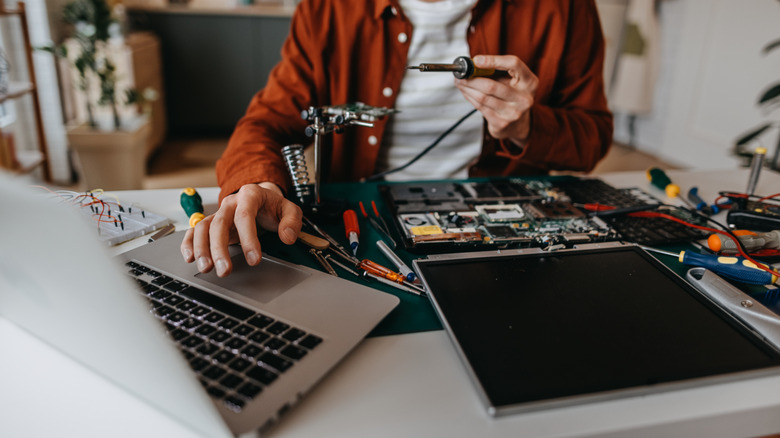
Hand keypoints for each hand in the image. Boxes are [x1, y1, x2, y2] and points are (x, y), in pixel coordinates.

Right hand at [180, 182, 301, 276]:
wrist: (263, 199)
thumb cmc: (274, 206)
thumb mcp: (290, 210)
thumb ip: (292, 222)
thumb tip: (287, 237)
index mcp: (250, 195)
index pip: (245, 215)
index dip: (248, 238)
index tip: (254, 259)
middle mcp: (231, 203)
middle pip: (219, 223)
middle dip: (220, 249)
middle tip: (225, 270)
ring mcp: (219, 213)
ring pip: (203, 227)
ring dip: (202, 248)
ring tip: (206, 268)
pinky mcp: (212, 223)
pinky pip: (194, 230)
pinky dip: (189, 243)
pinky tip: (190, 258)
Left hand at [455, 54, 538, 144]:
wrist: (518, 124)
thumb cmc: (512, 96)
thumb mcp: (512, 81)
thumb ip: (497, 71)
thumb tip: (472, 64)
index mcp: (530, 82)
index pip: (514, 64)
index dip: (493, 60)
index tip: (476, 60)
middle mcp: (524, 98)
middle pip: (491, 85)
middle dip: (471, 78)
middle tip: (460, 74)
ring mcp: (513, 113)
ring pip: (482, 97)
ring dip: (467, 88)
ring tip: (460, 82)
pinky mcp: (501, 123)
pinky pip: (480, 107)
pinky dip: (470, 97)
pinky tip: (466, 92)